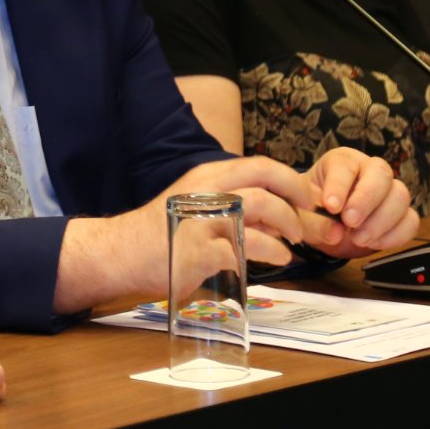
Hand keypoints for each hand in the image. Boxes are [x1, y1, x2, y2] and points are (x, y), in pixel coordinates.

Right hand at [144, 155, 318, 277]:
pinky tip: (274, 262)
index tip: (307, 199)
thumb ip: (234, 205)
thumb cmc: (164, 231)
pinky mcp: (199, 250)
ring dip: (285, 229)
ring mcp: (202, 218)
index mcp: (208, 176)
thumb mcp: (198, 205)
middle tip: (304, 223)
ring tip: (290, 247)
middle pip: (264, 183)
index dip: (291, 180)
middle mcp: (206, 191)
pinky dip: (268, 255)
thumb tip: (279, 215)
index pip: (260, 165)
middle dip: (294, 202)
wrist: (121, 252)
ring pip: (259, 210)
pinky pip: (244, 249)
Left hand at [295, 146, 418, 255]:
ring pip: (400, 196)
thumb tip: (336, 233)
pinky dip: (395, 235)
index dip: (339, 186)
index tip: (331, 207)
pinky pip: (410, 221)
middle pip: (381, 173)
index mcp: (342, 162)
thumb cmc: (311, 213)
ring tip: (358, 239)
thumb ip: (315, 224)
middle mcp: (368, 171)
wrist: (323, 228)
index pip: (346, 165)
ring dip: (381, 221)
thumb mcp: (303, 217)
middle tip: (350, 222)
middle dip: (367, 200)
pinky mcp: (400, 215)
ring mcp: (388, 192)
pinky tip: (374, 243)